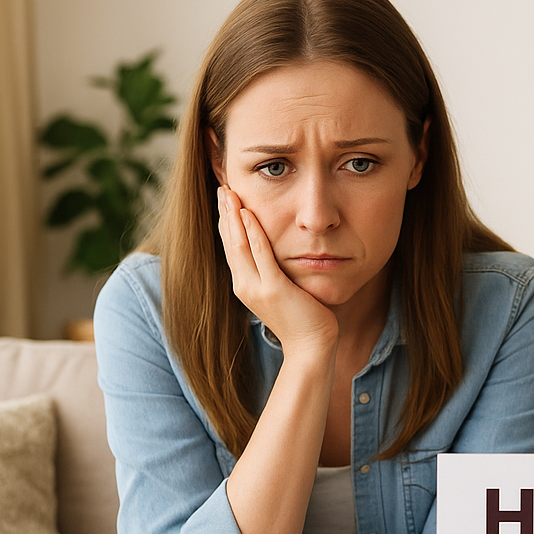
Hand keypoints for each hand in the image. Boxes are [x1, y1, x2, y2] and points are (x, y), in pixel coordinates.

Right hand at [218, 186, 339, 359]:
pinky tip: (247, 213)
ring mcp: (256, 288)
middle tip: (222, 187)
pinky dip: (252, 232)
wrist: (311, 346)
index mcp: (245, 285)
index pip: (231, 247)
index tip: (225, 199)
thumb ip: (274, 272)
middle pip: (229, 242)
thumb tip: (275, 256)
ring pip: (238, 245)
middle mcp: (244, 285)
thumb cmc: (303, 319)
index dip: (226, 222)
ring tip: (228, 192)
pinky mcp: (272, 289)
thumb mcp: (283, 291)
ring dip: (232, 216)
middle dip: (224, 213)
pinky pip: (260, 254)